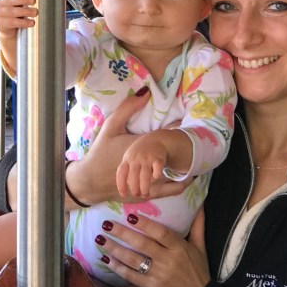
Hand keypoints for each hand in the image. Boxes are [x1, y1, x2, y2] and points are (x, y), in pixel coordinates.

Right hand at [0, 0, 37, 41]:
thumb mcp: (14, 3)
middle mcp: (0, 3)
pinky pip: (14, 22)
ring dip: (26, 11)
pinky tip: (32, 22)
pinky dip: (24, 22)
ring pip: (14, 12)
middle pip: (12, 0)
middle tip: (33, 0)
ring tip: (36, 12)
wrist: (5, 28)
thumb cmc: (13, 12)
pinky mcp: (2, 24)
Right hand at [68, 90, 188, 205]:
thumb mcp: (111, 127)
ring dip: (186, 171)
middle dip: (185, 149)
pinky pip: (168, 191)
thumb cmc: (101, 152)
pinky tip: (186, 179)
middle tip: (194, 141)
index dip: (177, 128)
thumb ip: (127, 109)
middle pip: (174, 157)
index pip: (165, 136)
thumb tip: (145, 92)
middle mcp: (147, 166)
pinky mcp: (146, 194)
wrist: (90, 180)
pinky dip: (179, 185)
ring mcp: (147, 182)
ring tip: (196, 162)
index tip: (185, 121)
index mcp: (141, 148)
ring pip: (175, 178)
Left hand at [96, 210, 209, 286]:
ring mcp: (159, 275)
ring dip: (115, 249)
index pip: (160, 232)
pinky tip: (106, 260)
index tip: (130, 215)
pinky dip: (118, 268)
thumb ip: (198, 226)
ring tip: (100, 240)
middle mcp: (168, 260)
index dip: (145, 224)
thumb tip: (200, 204)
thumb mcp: (200, 247)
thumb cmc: (199, 272)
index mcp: (179, 248)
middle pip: (142, 244)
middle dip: (122, 233)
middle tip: (106, 224)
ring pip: (133, 259)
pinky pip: (132, 276)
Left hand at [116, 132, 167, 197]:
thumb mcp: (130, 157)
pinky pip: (156, 171)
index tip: (123, 194)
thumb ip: (127, 170)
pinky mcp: (158, 158)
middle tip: (137, 195)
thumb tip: (125, 187)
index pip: (121, 173)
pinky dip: (155, 177)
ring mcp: (147, 158)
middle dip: (134, 188)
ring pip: (145, 176)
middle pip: (133, 176)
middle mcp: (136, 158)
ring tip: (145, 194)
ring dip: (144, 187)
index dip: (121, 185)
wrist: (156, 139)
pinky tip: (154, 179)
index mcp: (127, 158)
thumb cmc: (140, 152)